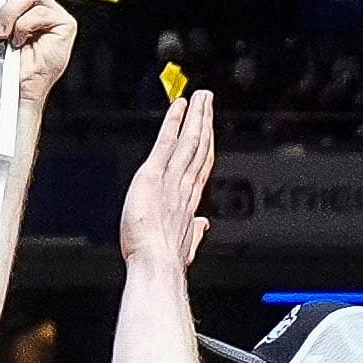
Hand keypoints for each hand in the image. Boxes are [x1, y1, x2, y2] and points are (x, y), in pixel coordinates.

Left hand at [0, 0, 77, 108]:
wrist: (18, 92)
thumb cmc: (2, 67)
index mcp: (16, 5)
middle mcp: (34, 4)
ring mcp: (50, 12)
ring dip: (8, 11)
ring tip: (1, 33)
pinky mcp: (64, 23)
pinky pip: (39, 13)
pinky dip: (24, 27)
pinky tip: (19, 42)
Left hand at [118, 92, 215, 272]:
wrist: (157, 265)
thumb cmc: (165, 261)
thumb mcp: (183, 244)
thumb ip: (194, 231)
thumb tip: (203, 226)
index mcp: (188, 201)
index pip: (200, 165)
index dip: (206, 144)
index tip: (208, 128)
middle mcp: (184, 186)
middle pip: (199, 147)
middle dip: (204, 123)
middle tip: (208, 101)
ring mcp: (171, 179)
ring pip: (189, 141)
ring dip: (195, 117)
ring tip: (200, 97)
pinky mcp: (153, 176)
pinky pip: (166, 144)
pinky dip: (173, 124)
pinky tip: (178, 107)